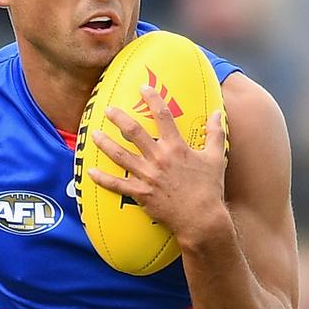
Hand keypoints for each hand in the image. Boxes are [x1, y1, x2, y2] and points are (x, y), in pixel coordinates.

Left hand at [88, 85, 228, 245]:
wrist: (202, 219)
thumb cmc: (210, 188)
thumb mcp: (216, 158)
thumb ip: (215, 134)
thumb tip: (218, 113)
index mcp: (176, 147)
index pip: (163, 116)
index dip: (152, 99)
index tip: (143, 88)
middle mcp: (159, 158)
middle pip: (134, 132)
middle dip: (119, 118)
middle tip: (108, 109)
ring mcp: (148, 176)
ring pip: (120, 155)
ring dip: (105, 144)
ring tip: (94, 134)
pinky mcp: (141, 193)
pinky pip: (117, 185)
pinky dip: (103, 179)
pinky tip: (90, 171)